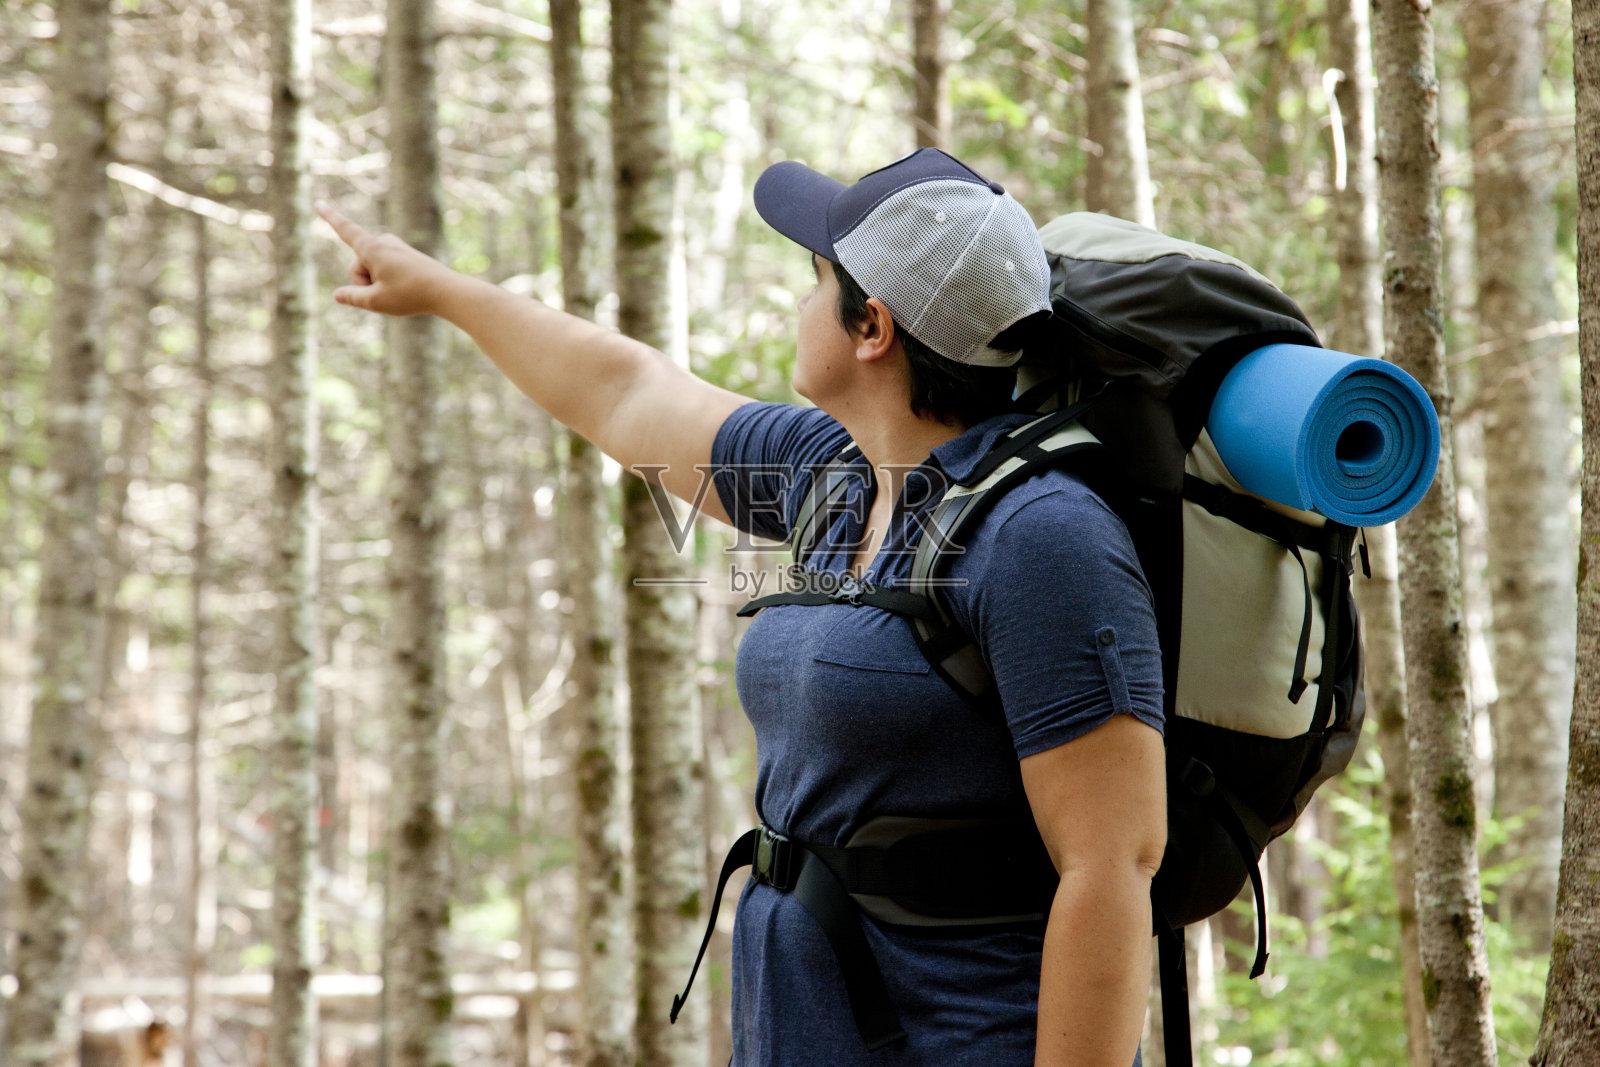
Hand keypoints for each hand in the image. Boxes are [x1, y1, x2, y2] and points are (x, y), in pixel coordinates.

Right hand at [316, 201, 455, 316]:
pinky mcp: (406, 255)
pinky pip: (387, 270)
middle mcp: (384, 242)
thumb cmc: (410, 295)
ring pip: (373, 269)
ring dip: (379, 283)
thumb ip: (353, 297)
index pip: (345, 230)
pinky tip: (407, 288)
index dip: (330, 218)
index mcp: (373, 248)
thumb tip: (338, 295)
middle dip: (365, 282)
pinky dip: (391, 282)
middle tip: (388, 293)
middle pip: (358, 266)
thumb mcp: (376, 301)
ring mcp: (396, 247)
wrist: (447, 291)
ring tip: (402, 291)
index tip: (319, 203)